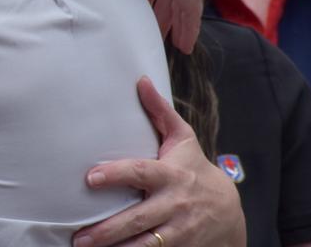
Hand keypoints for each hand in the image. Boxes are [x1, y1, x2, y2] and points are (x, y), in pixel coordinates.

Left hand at [72, 77, 244, 246]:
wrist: (230, 213)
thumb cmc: (195, 170)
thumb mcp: (184, 141)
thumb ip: (160, 112)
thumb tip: (141, 80)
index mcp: (171, 176)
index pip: (141, 173)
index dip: (116, 175)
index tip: (90, 178)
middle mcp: (175, 205)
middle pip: (139, 219)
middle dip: (109, 229)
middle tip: (80, 237)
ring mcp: (180, 232)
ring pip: (147, 245)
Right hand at [123, 0, 203, 53]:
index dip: (152, 1)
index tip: (148, 13)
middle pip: (170, 2)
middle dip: (166, 19)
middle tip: (160, 35)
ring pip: (182, 13)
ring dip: (179, 29)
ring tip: (176, 45)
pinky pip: (191, 20)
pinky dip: (188, 33)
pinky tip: (185, 47)